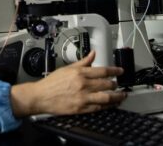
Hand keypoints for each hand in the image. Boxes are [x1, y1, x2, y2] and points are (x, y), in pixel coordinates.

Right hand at [10, 50, 126, 116]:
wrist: (41, 96)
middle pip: (107, 84)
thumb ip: (83, 61)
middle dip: (116, 84)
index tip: (120, 71)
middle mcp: (83, 85)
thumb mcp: (68, 68)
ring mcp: (83, 98)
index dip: (115, 71)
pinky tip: (111, 104)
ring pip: (106, 97)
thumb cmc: (52, 83)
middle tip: (119, 84)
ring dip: (116, 97)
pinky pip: (98, 108)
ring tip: (121, 95)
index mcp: (80, 73)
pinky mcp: (81, 109)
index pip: (103, 70)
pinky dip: (107, 106)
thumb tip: (93, 54)